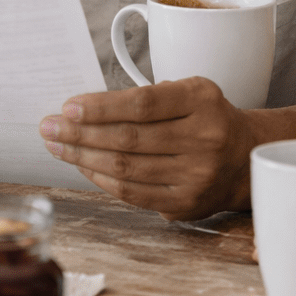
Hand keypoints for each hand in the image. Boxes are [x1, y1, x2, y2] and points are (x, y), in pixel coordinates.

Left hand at [38, 76, 256, 219]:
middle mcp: (203, 139)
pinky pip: (132, 193)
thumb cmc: (206, 119)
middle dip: (80, 133)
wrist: (245, 157)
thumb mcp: (189, 92)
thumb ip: (146, 97)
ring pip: (126, 169)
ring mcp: (196, 176)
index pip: (142, 104)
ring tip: (58, 146)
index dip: (101, 107)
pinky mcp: (185, 203)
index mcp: (202, 101)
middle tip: (50, 127)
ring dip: (83, 157)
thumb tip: (85, 108)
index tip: (69, 107)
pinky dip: (101, 179)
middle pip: (129, 138)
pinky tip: (83, 166)